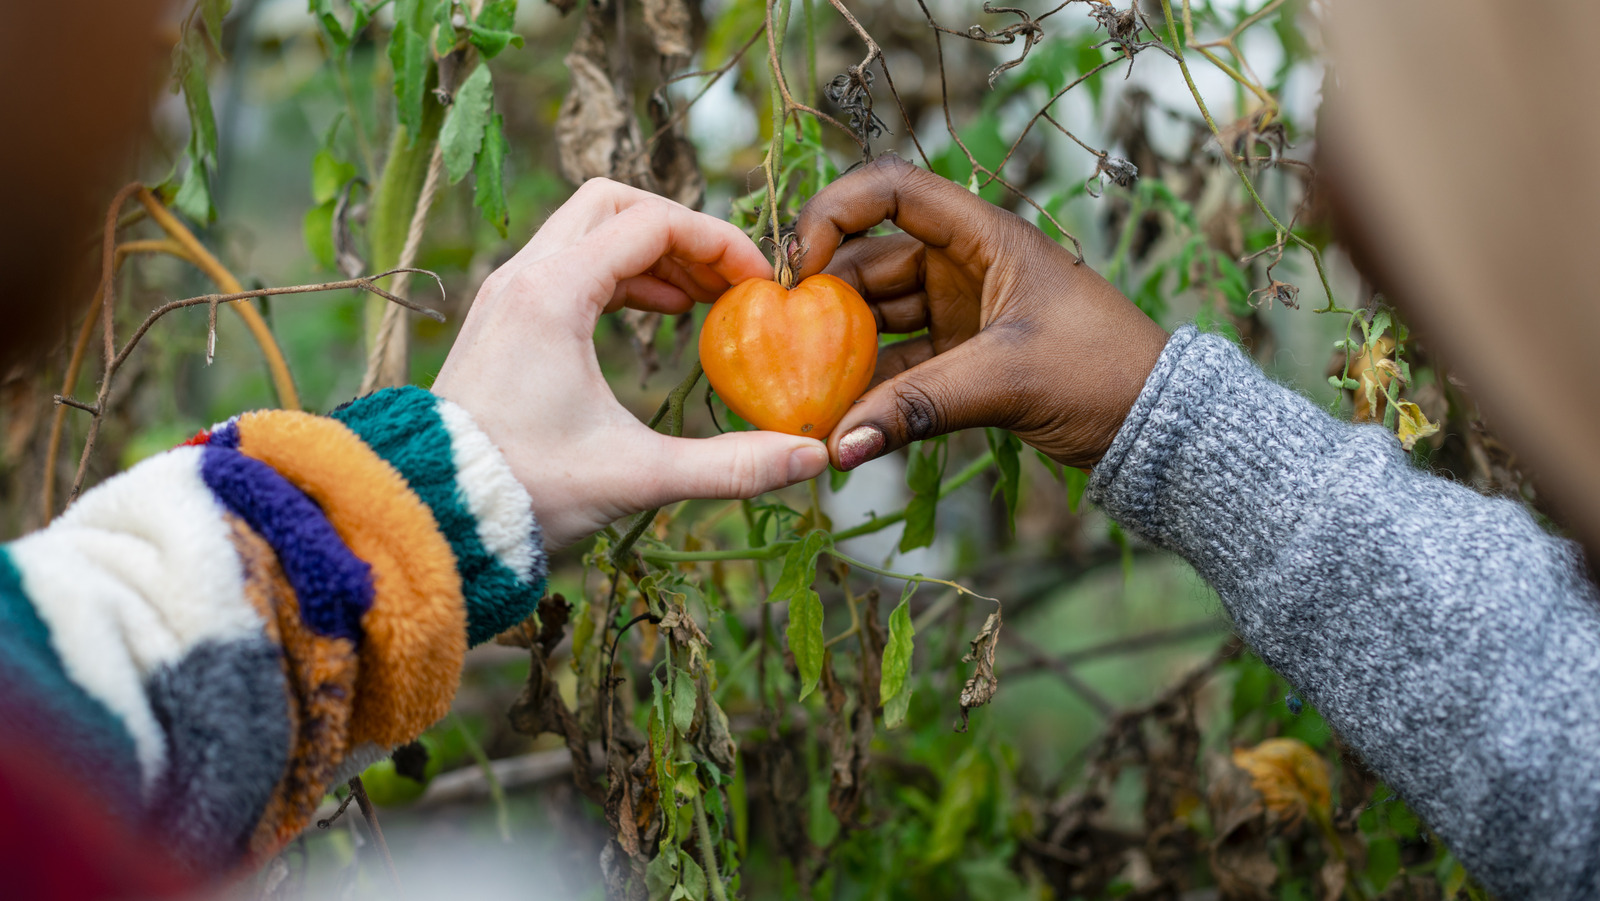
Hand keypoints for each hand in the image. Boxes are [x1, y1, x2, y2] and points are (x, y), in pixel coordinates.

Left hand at [432, 179, 828, 549]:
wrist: (431, 516)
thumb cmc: (525, 491)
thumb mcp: (639, 476)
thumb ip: (732, 465)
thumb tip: (814, 457)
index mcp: (554, 293)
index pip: (652, 222)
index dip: (718, 243)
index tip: (760, 285)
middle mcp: (524, 277)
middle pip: (613, 202)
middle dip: (681, 231)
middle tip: (727, 280)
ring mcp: (507, 294)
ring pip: (588, 229)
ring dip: (650, 252)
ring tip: (703, 300)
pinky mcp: (502, 319)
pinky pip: (568, 263)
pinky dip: (619, 274)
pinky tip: (658, 315)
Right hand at [792, 155, 1169, 470]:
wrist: (1157, 426)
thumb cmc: (1104, 373)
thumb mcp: (1009, 380)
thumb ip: (918, 408)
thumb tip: (839, 446)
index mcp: (983, 236)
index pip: (891, 191)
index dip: (834, 213)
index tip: (797, 266)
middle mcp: (963, 265)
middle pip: (869, 259)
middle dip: (823, 298)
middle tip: (778, 344)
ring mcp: (960, 312)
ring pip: (877, 317)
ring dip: (839, 350)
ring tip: (799, 389)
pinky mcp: (961, 359)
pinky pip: (898, 365)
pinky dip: (869, 389)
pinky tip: (839, 420)